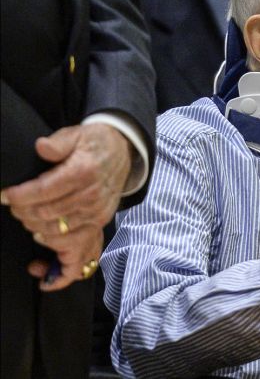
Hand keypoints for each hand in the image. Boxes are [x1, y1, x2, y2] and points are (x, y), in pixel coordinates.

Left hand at [1, 123, 131, 288]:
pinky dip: (55, 250)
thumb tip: (42, 147)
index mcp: (83, 172)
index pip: (43, 191)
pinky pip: (75, 246)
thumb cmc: (94, 144)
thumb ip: (57, 142)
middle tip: (13, 205)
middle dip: (22, 212)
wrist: (123, 152)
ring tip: (26, 218)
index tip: (5, 195)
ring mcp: (96, 213)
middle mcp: (91, 196)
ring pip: (56, 231)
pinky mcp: (98, 223)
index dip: (19, 196)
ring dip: (35, 228)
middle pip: (45, 214)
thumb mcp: (75, 134)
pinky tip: (40, 247)